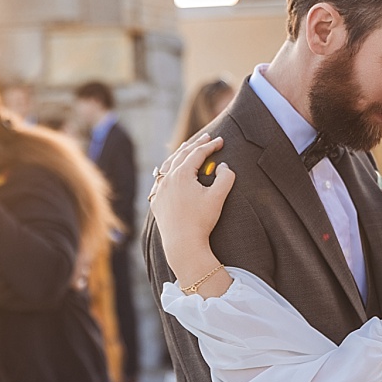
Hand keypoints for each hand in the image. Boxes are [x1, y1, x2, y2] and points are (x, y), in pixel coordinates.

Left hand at [149, 132, 235, 276]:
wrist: (183, 244)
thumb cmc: (202, 221)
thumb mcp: (219, 197)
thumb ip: (226, 177)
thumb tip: (224, 166)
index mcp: (182, 174)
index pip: (198, 153)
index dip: (210, 145)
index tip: (221, 141)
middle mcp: (167, 179)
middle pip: (182, 155)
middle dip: (195, 145)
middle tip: (206, 137)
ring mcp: (159, 190)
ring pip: (168, 165)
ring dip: (179, 154)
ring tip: (187, 148)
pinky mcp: (156, 201)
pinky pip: (160, 180)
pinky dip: (167, 170)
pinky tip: (169, 171)